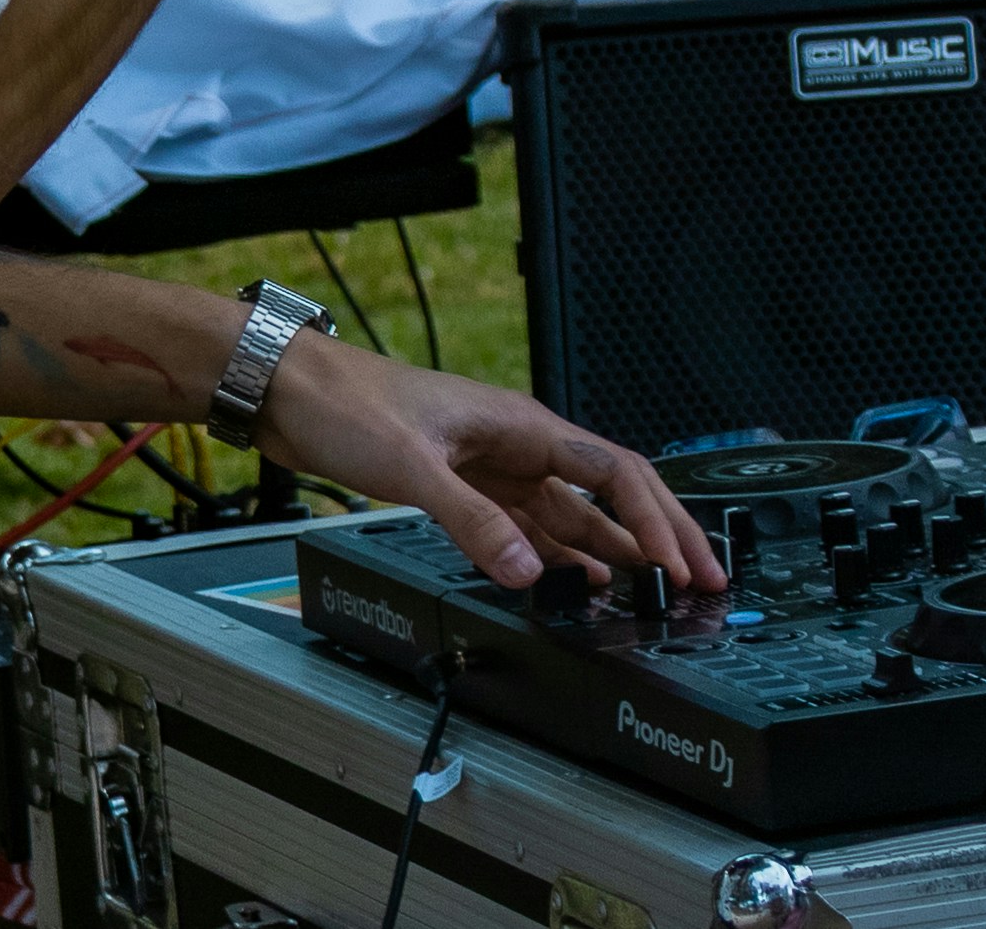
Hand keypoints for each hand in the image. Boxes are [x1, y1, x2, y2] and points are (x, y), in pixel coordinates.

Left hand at [258, 336, 726, 594]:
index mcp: (521, 425)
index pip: (615, 473)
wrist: (287, 392)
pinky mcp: (462, 488)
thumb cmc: (345, 402)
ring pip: (572, 515)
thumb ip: (473, 523)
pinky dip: (556, 557)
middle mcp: (516, 445)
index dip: (657, 520)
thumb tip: (530, 571)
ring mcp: (492, 467)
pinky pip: (528, 527)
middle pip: (608, 495)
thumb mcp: (414, 467)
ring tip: (650, 592)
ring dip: (612, 553)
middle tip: (698, 581)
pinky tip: (572, 583)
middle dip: (656, 537)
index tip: (684, 564)